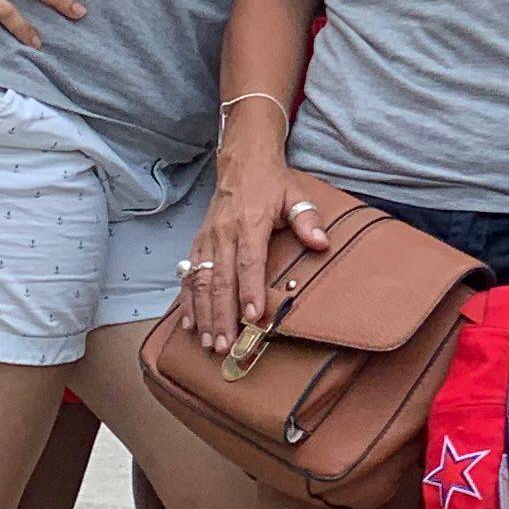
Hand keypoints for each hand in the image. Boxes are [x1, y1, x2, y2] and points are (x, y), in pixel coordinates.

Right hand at [183, 132, 334, 351]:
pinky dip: (187, 301)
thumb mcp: (296, 196)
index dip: (249, 290)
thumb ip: (308, 220)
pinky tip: (190, 323)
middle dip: (221, 316)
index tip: (252, 317)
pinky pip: (188, 275)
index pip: (249, 261)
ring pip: (200, 282)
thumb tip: (321, 243)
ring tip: (207, 342)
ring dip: (203, 315)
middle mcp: (224, 234)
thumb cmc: (272, 184)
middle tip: (224, 345)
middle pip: (220, 280)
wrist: (242, 163)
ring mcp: (207, 240)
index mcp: (250, 224)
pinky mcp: (198, 243)